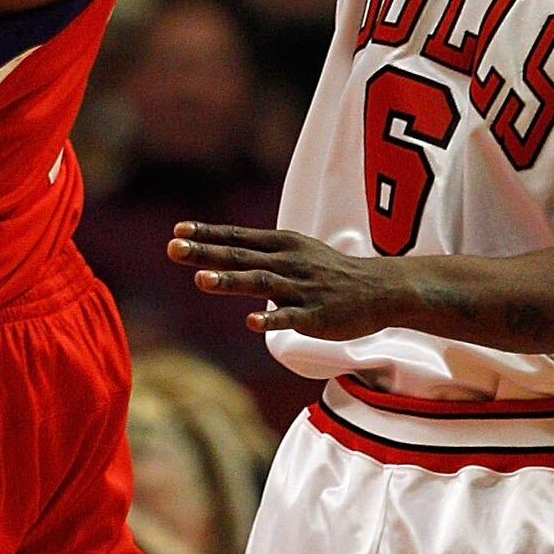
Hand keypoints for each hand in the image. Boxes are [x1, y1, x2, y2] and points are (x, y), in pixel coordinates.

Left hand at [170, 221, 407, 336]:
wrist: (380, 289)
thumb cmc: (331, 272)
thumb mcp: (297, 252)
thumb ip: (260, 253)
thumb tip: (222, 253)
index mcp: (283, 245)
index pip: (238, 237)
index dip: (207, 234)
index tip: (177, 231)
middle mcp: (288, 263)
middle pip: (240, 255)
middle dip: (205, 252)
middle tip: (173, 248)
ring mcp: (300, 289)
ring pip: (260, 282)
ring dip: (229, 281)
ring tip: (200, 280)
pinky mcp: (314, 315)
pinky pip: (289, 317)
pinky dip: (270, 318)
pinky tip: (250, 321)